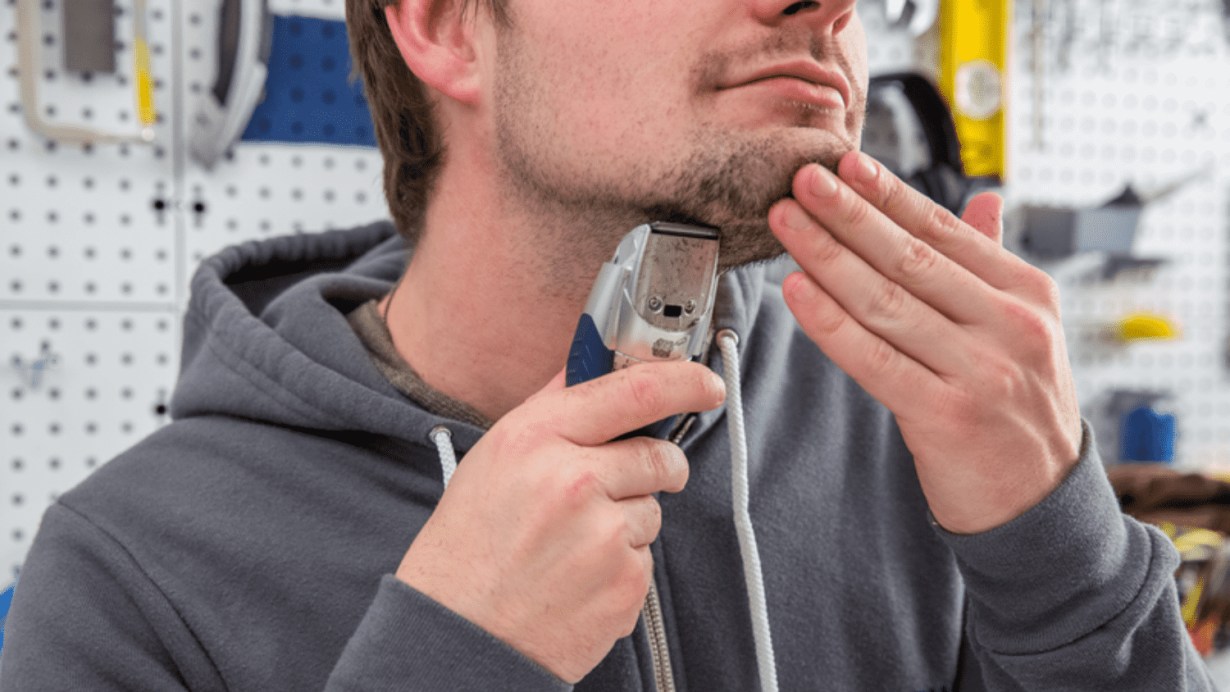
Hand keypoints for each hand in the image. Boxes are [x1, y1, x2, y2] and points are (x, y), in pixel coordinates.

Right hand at [396, 362, 725, 682]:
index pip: (633, 391)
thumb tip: (592, 362)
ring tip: (573, 546)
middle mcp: (573, 481)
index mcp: (536, 439)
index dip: (683, 382)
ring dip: (627, 523)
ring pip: (652, 510)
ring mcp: (603, 536)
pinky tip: (578, 578)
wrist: (458, 636)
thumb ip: (550, 409)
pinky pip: (645, 559)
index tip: (705, 384)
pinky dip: (621, 567)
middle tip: (626, 485)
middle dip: (658, 467)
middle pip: (657, 456)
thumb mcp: (494, 458)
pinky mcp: (624, 584)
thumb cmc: (469, 545)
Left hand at [768, 151, 1082, 534]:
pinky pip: (875, 360)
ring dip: (828, 257)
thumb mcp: (1025, 329)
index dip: (889, 195)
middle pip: (911, 258)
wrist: (1041, 502)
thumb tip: (983, 198)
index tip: (843, 164)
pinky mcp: (947, 417)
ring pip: (888, 303)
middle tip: (801, 180)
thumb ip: (993, 263)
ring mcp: (981, 372)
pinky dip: (831, 323)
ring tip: (787, 224)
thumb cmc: (1018, 407)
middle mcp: (1011, 326)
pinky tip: (797, 291)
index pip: (945, 231)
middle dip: (848, 215)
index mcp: (1027, 294)